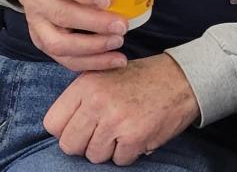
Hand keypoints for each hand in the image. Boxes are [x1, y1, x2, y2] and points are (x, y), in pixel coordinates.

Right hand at [6, 0, 161, 70]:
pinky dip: (89, 63)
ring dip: (92, 48)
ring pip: (59, 43)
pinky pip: (63, 58)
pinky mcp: (41, 42)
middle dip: (95, 25)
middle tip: (123, 26)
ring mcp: (37, 24)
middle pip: (63, 16)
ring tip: (118, 44)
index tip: (109, 0)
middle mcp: (39, 0)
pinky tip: (112, 60)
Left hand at [44, 54, 200, 164]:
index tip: (84, 125)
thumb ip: (81, 98)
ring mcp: (116, 119)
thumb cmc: (143, 79)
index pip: (52, 123)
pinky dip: (130, 152)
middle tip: (106, 131)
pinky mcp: (134, 136)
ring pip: (94, 156)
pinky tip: (140, 133)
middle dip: (87, 144)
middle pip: (70, 145)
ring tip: (126, 128)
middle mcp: (98, 101)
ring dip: (110, 149)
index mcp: (86, 84)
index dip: (68, 129)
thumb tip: (61, 130)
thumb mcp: (106, 76)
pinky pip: (119, 160)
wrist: (184, 78)